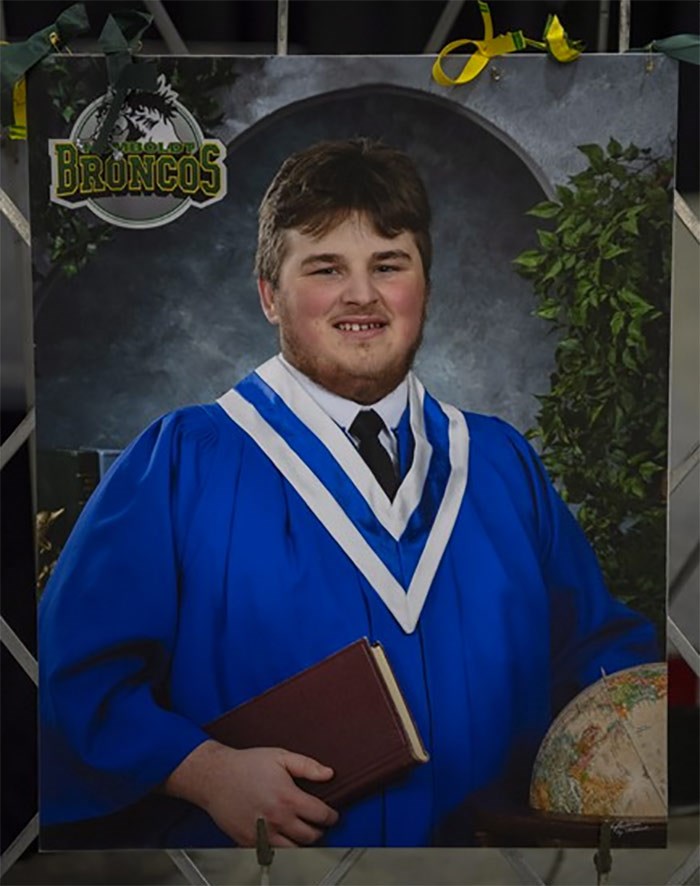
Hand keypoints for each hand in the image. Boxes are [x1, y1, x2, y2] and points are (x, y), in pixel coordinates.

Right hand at [164, 740, 338, 846]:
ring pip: (294, 850)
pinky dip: (281, 849)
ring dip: (302, 842)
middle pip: (310, 837)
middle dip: (319, 831)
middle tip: (318, 824)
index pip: (321, 816)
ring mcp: (263, 834)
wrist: (215, 777)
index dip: (331, 817)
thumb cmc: (246, 765)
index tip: (332, 816)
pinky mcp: (249, 842)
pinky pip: (272, 854)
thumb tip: (329, 774)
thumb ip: (308, 766)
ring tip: (302, 831)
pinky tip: (282, 836)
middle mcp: (277, 820)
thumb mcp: (280, 756)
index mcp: (288, 798)